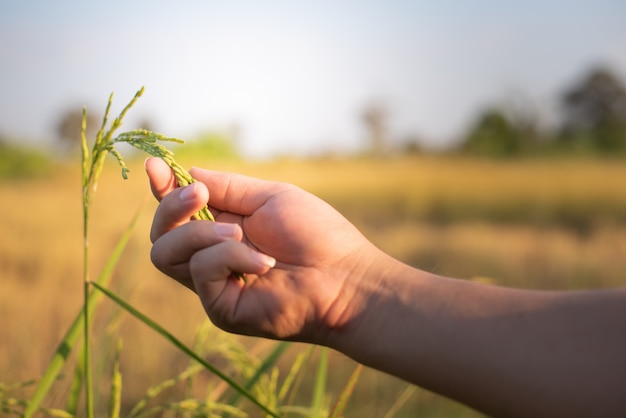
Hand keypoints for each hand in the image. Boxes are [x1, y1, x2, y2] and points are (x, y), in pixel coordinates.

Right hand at [145, 157, 381, 342]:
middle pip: (160, 234)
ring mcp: (213, 284)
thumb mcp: (269, 197)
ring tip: (240, 232)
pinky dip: (230, 256)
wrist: (344, 276)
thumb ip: (227, 187)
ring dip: (199, 233)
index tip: (154, 167)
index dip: (161, 189)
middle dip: (172, 207)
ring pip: (164, 254)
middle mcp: (211, 256)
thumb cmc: (315, 234)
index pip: (177, 212)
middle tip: (200, 194)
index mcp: (222, 227)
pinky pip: (201, 271)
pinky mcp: (219, 307)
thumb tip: (188, 171)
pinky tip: (264, 262)